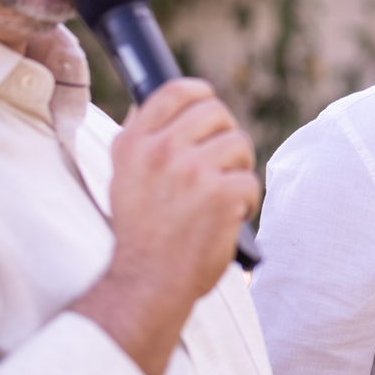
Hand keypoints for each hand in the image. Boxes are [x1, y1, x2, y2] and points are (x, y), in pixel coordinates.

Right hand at [71, 79, 259, 374]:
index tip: (209, 106)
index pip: (175, 92)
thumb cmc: (141, 232)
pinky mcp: (221, 194)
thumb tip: (174, 101)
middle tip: (219, 166)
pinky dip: (246, 201)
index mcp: (134, 144)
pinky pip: (250, 180)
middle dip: (225, 137)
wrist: (146, 283)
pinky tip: (228, 218)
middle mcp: (161, 151)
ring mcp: (192, 171)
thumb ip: (144, 138)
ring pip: (239, 144)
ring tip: (221, 196)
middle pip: (216, 113)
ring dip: (238, 170)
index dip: (201, 94)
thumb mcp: (124, 176)